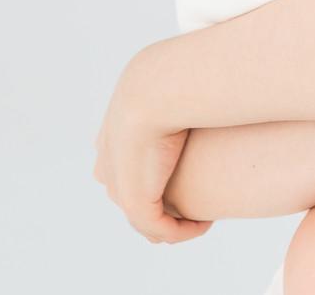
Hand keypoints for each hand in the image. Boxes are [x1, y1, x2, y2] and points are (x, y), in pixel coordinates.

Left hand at [92, 55, 212, 242]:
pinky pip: (159, 228)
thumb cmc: (176, 82)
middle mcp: (110, 165)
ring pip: (147, 218)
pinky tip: (205, 222)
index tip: (190, 182)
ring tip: (203, 218)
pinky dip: (183, 231)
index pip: (130, 173)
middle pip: (137, 199)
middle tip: (197, 209)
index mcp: (111, 140)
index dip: (159, 184)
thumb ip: (178, 100)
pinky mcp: (136, 201)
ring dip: (175, 224)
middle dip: (166, 210)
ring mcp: (120, 186)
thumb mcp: (172, 91)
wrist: (160, 90)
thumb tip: (196, 95)